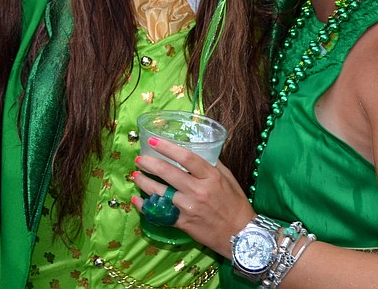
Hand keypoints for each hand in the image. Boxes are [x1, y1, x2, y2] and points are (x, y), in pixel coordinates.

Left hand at [132, 136, 252, 257]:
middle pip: (168, 172)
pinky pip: (160, 213)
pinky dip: (146, 207)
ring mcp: (189, 208)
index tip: (153, 141)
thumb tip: (199, 149)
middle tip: (140, 159)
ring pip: (160, 192)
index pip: (186, 157)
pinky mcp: (183, 223)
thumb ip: (213, 164)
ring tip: (135, 175)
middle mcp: (198, 190)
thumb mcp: (228, 179)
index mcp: (211, 177)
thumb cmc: (235, 205)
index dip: (167, 148)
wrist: (241, 235)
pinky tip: (137, 200)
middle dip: (149, 163)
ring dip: (144, 182)